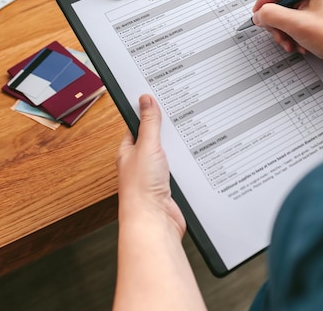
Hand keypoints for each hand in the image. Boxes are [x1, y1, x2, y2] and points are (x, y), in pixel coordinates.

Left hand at [116, 94, 185, 238]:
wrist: (154, 222)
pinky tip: (194, 158)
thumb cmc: (141, 189)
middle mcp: (140, 162)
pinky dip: (186, 164)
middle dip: (168, 131)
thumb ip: (149, 123)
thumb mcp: (147, 146)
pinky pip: (179, 169)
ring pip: (170, 154)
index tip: (161, 100)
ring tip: (190, 135)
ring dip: (178, 149)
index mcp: (128, 151)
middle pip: (156, 138)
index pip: (138, 125)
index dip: (149, 112)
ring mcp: (155, 175)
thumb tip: (145, 100)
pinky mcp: (169, 186)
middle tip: (181, 115)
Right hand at [252, 0, 322, 75]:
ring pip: (279, 13)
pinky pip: (286, 23)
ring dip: (279, 30)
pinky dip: (287, 35)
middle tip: (275, 30)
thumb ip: (272, 15)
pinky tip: (295, 45)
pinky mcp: (306, 19)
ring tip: (288, 42)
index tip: (261, 11)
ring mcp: (307, 6)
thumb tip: (258, 14)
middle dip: (273, 18)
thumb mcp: (297, 24)